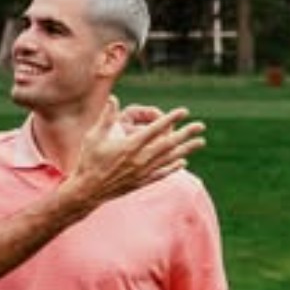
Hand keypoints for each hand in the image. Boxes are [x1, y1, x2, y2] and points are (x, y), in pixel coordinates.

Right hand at [67, 96, 204, 204]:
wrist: (87, 191)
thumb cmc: (88, 162)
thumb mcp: (93, 137)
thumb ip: (106, 117)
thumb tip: (113, 98)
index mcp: (130, 146)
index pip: (155, 129)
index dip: (170, 119)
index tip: (183, 112)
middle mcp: (140, 159)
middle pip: (168, 143)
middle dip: (186, 133)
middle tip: (201, 126)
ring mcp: (142, 172)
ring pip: (169, 159)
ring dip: (186, 149)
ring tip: (200, 142)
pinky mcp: (142, 182)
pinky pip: (162, 173)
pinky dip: (174, 167)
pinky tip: (184, 162)